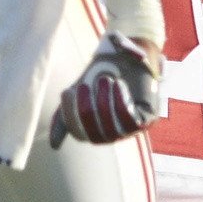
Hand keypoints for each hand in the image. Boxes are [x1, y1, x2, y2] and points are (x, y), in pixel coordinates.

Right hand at [50, 30, 166, 147]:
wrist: (128, 56)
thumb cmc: (101, 75)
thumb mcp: (79, 94)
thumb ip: (65, 117)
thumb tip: (54, 145)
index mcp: (95, 130)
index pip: (80, 133)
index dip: (71, 116)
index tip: (67, 92)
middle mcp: (113, 134)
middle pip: (96, 135)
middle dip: (87, 110)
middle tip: (83, 85)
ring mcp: (132, 129)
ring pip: (114, 129)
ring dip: (105, 104)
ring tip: (104, 80)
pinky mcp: (148, 119)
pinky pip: (131, 121)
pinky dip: (121, 103)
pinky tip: (118, 85)